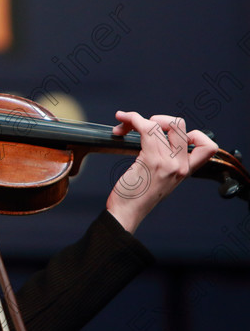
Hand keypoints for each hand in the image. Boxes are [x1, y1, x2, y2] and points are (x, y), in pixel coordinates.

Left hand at [106, 111, 217, 232]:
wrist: (127, 212)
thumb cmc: (137, 196)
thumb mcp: (161, 178)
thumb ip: (166, 160)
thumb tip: (155, 135)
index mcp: (185, 170)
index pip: (208, 146)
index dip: (193, 132)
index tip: (170, 133)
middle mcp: (181, 166)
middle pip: (180, 124)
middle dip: (159, 118)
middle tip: (142, 127)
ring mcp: (168, 163)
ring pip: (158, 124)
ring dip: (137, 119)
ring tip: (125, 126)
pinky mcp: (152, 160)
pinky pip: (146, 129)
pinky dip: (132, 120)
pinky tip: (123, 124)